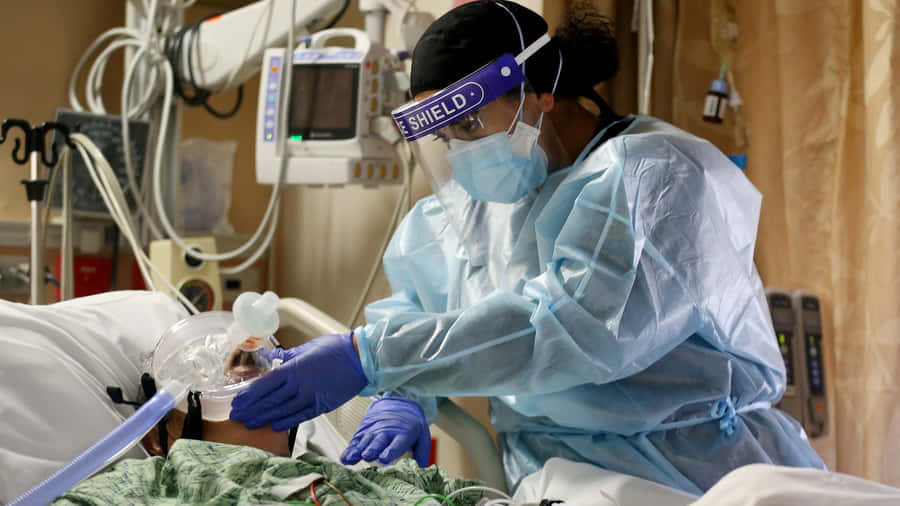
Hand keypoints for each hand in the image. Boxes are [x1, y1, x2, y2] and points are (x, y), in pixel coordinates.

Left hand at [229, 332, 367, 431]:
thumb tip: (271, 357)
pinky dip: (286, 422)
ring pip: (282, 411)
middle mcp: (299, 385)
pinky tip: (275, 426)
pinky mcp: (322, 405)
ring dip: (264, 418)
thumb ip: (287, 355)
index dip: (249, 395)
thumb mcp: (306, 347)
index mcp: (293, 368)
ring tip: (250, 423)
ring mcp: (310, 397)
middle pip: (269, 400)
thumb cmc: (335, 349)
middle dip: (251, 409)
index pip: (264, 384)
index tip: (237, 401)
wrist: (360, 359)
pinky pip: (300, 416)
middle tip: (237, 416)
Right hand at [341, 397, 430, 466]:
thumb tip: (420, 473)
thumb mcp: (422, 437)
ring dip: (358, 450)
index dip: (390, 450)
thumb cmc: (411, 428)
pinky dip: (350, 450)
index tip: (384, 458)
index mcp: (404, 433)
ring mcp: (373, 430)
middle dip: (373, 448)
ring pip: (365, 441)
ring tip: (351, 459)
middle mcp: (387, 432)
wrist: (398, 406)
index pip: (397, 443)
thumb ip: (421, 455)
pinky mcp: (363, 431)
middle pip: (379, 441)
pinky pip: (356, 442)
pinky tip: (345, 458)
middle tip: (368, 456)